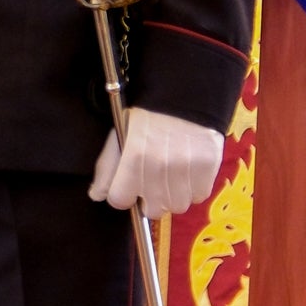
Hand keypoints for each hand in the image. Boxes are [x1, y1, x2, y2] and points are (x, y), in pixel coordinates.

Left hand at [90, 107, 225, 219]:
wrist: (184, 95)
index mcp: (134, 158)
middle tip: (152, 182)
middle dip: (149, 200)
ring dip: (172, 197)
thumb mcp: (119, 135)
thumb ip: (107, 167)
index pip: (120, 200)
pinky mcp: (207, 167)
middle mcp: (160, 166)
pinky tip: (187, 173)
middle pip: (152, 210)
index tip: (129, 187)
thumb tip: (97, 195)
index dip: (123, 194)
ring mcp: (186, 168)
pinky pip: (199, 196)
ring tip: (171, 178)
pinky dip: (193, 190)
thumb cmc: (147, 116)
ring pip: (177, 206)